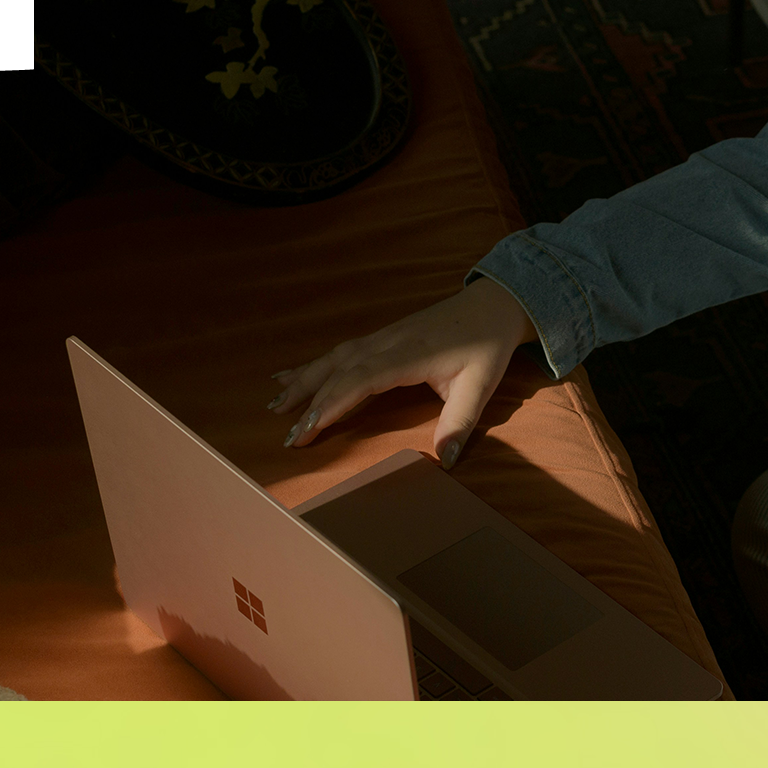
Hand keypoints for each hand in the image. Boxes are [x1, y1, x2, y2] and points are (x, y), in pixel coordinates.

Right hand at [266, 276, 540, 467]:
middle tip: (286, 433)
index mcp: (408, 355)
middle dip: (309, 402)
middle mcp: (386, 343)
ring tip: (275, 405)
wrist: (491, 306)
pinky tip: (291, 375)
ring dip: (303, 382)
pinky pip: (340, 352)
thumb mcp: (481, 387)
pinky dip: (314, 366)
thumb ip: (460, 423)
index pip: (360, 380)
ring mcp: (381, 338)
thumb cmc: (487, 347)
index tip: (309, 426)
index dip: (333, 403)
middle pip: (338, 371)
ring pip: (333, 359)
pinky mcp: (381, 338)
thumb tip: (447, 461)